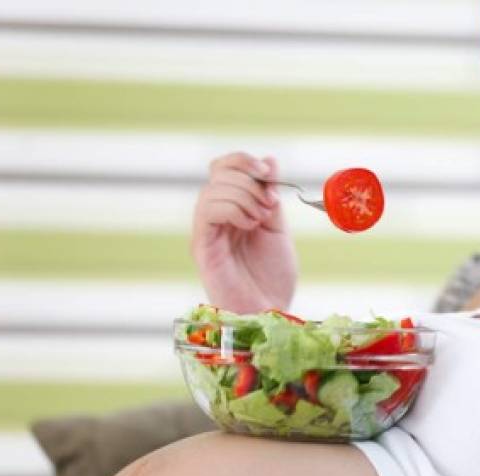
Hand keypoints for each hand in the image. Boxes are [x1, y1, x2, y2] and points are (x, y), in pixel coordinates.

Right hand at [191, 152, 298, 312]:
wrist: (270, 310)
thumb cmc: (272, 277)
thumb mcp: (278, 228)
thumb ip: (270, 195)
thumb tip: (270, 160)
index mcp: (231, 208)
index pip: (224, 167)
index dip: (244, 161)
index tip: (268, 171)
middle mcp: (214, 217)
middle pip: (218, 173)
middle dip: (250, 181)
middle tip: (270, 205)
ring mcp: (206, 231)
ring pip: (213, 190)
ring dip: (245, 197)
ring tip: (261, 220)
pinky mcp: (202, 246)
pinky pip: (209, 212)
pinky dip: (233, 210)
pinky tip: (249, 226)